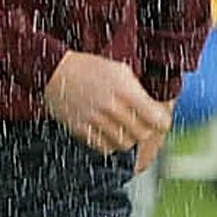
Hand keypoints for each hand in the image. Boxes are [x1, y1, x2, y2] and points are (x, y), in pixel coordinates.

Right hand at [42, 52, 170, 156]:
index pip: (156, 119)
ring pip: (124, 145)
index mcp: (125, 90)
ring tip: (123, 129)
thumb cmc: (90, 67)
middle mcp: (111, 107)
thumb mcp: (120, 70)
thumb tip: (156, 108)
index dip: (161, 123)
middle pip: (141, 135)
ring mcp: (95, 120)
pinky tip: (108, 134)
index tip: (160, 121)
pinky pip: (104, 148)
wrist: (55, 70)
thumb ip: (138, 91)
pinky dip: (109, 145)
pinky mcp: (81, 129)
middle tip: (140, 124)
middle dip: (144, 130)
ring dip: (127, 139)